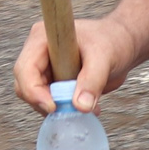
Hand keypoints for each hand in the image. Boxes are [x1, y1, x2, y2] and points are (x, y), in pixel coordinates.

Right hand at [14, 14, 140, 113]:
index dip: (33, 91)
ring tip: (87, 107)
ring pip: (37, 97)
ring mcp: (45, 68)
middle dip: (45, 103)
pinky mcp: (54, 81)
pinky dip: (66, 108)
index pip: (24, 69)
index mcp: (42, 39)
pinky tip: (87, 106)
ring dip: (58, 108)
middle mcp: (38, 53)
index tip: (54, 106)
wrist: (124, 44)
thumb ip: (92, 81)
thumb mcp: (104, 58)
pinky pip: (51, 101)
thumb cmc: (113, 40)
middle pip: (25, 86)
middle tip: (71, 110)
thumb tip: (80, 106)